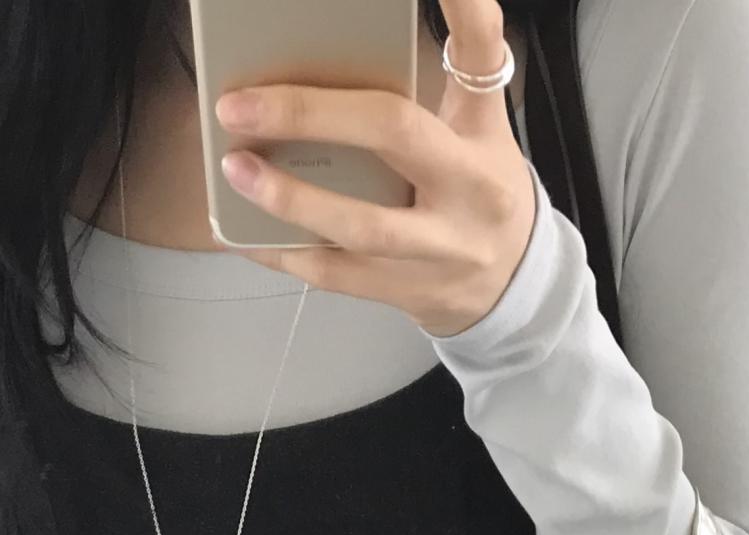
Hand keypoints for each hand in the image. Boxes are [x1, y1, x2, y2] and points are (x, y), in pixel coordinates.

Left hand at [214, 0, 534, 337]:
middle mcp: (470, 188)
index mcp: (482, 132)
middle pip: (394, 132)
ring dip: (289, 197)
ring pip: (362, 223)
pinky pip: (335, 275)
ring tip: (235, 167)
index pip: (479, 57)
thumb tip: (339, 49)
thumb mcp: (475, 130)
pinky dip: (281, 252)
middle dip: (311, 115)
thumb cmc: (476, 190)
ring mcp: (441, 249)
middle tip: (242, 104)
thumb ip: (430, 86)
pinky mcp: (409, 292)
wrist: (513, 287)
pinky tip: (240, 232)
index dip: (464, 9)